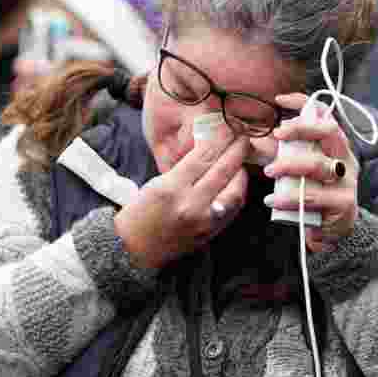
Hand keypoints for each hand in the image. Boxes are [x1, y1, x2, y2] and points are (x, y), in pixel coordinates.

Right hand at [115, 130, 248, 269]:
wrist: (134, 249)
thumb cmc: (140, 212)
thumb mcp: (156, 183)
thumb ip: (184, 167)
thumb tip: (209, 148)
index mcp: (172, 188)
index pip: (203, 157)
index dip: (220, 139)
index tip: (228, 127)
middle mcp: (191, 205)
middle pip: (223, 170)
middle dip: (236, 150)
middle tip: (243, 137)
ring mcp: (204, 222)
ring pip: (235, 191)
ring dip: (241, 172)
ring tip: (240, 160)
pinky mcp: (211, 233)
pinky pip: (233, 208)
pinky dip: (238, 191)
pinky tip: (236, 181)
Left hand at [261, 93, 359, 252]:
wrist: (334, 230)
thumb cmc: (315, 193)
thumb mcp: (302, 170)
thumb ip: (287, 153)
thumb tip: (259, 138)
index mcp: (336, 146)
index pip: (325, 116)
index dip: (304, 104)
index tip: (280, 101)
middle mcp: (345, 158)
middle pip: (328, 132)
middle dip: (301, 128)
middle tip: (277, 133)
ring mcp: (347, 180)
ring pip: (318, 165)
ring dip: (289, 165)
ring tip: (269, 171)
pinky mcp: (343, 203)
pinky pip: (313, 196)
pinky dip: (289, 198)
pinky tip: (271, 200)